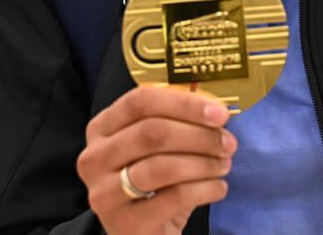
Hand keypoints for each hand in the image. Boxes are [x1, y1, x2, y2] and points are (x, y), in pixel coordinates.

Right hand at [77, 85, 236, 234]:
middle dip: (199, 135)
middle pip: (152, 132)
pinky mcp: (124, 223)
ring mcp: (104, 193)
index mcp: (101, 128)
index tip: (219, 113)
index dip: (184, 103)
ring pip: (162, 166)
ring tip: (224, 165)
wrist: (144, 234)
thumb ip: (177, 122)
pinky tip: (218, 188)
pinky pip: (174, 197)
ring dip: (204, 163)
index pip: (140, 101)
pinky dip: (205, 189)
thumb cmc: (155, 183)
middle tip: (228, 143)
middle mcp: (94, 158)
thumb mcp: (158, 148)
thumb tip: (215, 108)